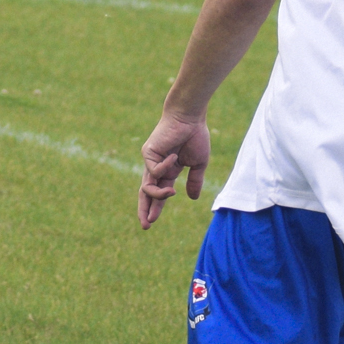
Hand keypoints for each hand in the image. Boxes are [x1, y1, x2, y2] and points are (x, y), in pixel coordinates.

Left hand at [138, 111, 210, 228]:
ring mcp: (151, 161)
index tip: (151, 223)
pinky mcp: (148, 153)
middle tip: (146, 225)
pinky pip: (154, 171)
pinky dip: (165, 168)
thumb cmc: (195, 136)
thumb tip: (192, 198)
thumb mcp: (198, 164)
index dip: (155, 208)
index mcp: (169, 171)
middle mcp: (157, 167)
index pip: (158, 193)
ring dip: (158, 196)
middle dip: (145, 210)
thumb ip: (194, 181)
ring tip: (171, 193)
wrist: (190, 118)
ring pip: (147, 187)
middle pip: (146, 193)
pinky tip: (175, 157)